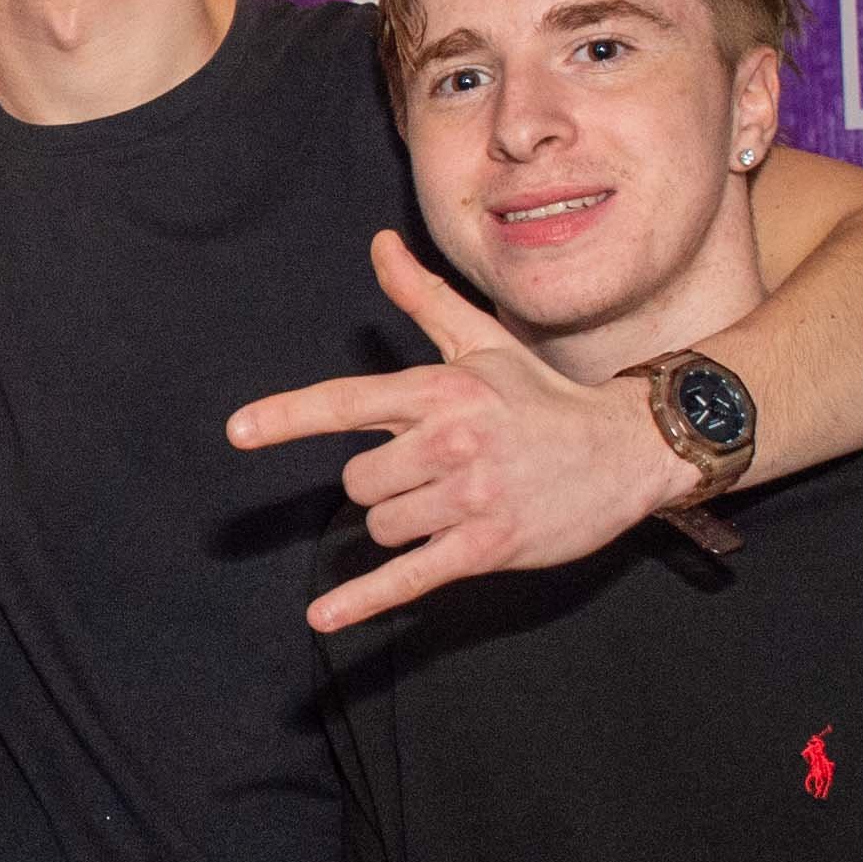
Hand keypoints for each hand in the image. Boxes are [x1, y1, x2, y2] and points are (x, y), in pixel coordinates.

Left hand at [225, 231, 694, 631]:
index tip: (237, 431)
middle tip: (432, 471)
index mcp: (442, 390)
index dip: (287, 417)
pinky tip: (323, 617)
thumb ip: (422, 300)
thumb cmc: (542, 398)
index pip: (346, 402)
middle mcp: (451, 441)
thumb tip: (379, 243)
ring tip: (453, 501)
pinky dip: (363, 601)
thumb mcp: (482, 345)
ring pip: (381, 525)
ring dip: (400, 522)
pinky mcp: (486, 547)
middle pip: (358, 481)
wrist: (625, 452)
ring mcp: (469, 497)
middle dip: (380, 483)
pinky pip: (407, 578)